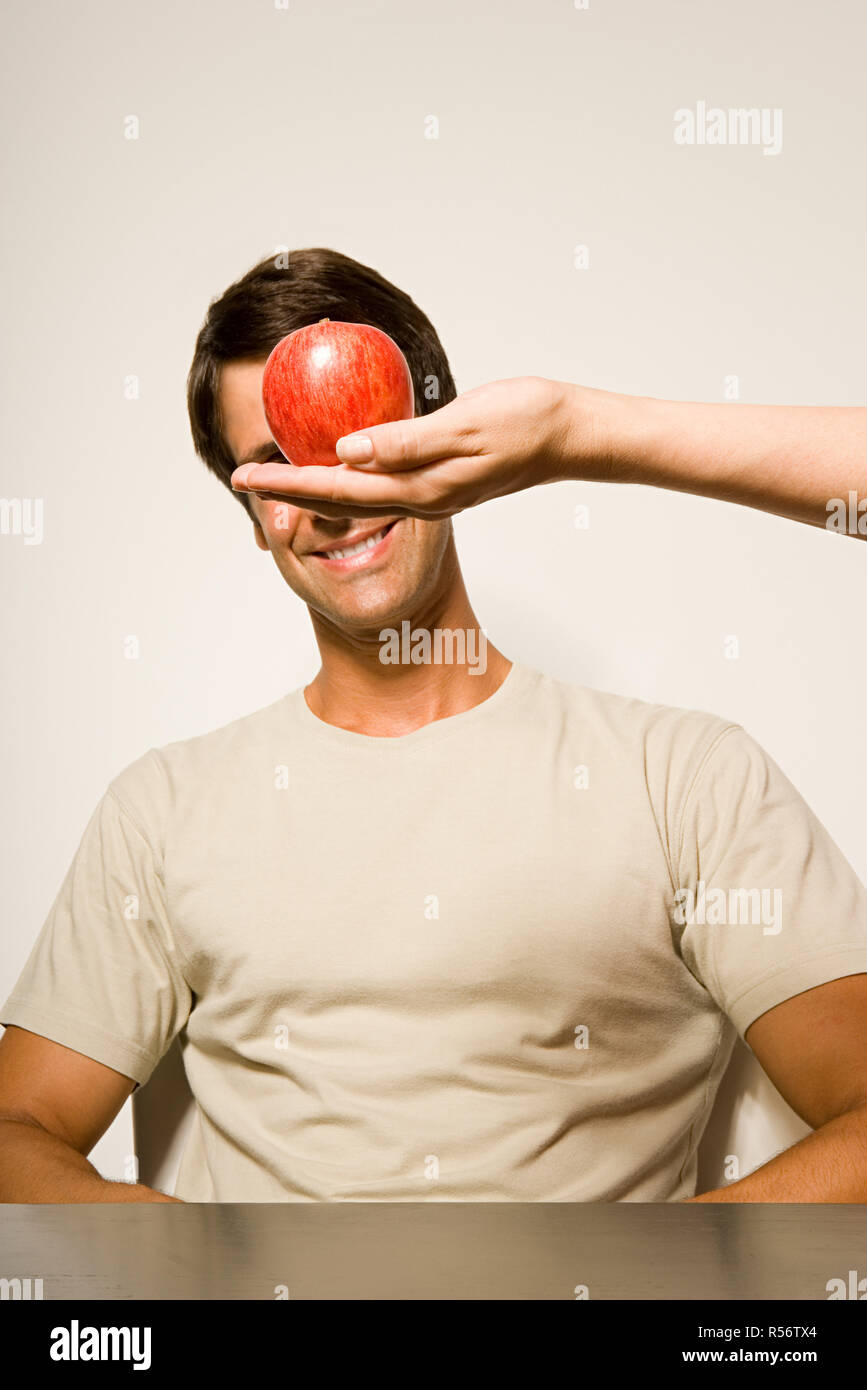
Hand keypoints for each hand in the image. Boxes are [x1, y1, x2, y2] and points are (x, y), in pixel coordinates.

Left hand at [231, 376, 602, 519]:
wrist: (570, 434)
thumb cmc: (525, 422)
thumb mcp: (464, 425)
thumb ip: (405, 442)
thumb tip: (346, 454)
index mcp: (420, 487)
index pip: (336, 487)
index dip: (287, 482)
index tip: (243, 475)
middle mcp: (420, 496)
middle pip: (338, 498)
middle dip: (289, 490)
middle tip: (243, 477)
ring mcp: (431, 491)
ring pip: (357, 495)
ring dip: (314, 487)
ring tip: (278, 476)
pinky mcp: (441, 478)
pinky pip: (381, 481)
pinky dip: (348, 476)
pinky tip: (339, 459)